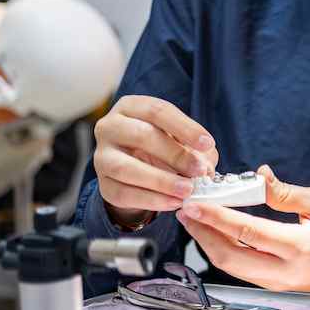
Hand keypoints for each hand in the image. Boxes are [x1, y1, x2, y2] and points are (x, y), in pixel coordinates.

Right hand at [93, 96, 217, 225]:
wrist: (136, 170)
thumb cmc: (161, 146)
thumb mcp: (180, 139)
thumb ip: (196, 148)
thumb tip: (205, 167)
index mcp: (131, 107)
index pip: (157, 111)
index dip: (185, 127)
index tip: (207, 143)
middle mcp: (110, 127)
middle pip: (142, 136)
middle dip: (175, 155)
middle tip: (199, 170)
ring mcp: (102, 156)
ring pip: (127, 168)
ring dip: (161, 181)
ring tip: (187, 190)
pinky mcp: (103, 184)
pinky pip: (124, 193)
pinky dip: (151, 200)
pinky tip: (173, 202)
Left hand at [175, 166, 309, 294]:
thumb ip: (286, 193)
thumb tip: (257, 177)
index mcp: (300, 247)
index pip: (248, 232)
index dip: (217, 218)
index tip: (195, 205)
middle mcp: (285, 271)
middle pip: (230, 257)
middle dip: (203, 235)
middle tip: (186, 213)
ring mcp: (279, 283)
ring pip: (232, 268)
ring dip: (209, 244)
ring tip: (195, 222)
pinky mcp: (276, 286)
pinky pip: (242, 270)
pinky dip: (224, 252)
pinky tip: (217, 235)